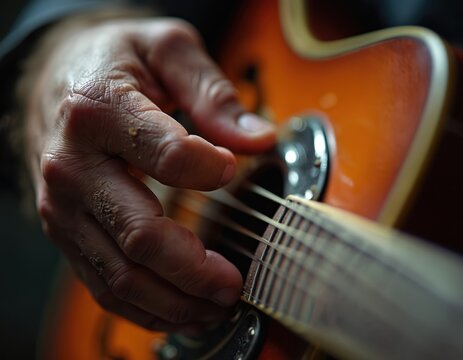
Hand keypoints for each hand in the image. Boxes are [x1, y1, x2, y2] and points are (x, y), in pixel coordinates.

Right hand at [23, 15, 274, 332]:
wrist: (56, 82)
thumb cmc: (114, 64)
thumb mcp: (165, 50)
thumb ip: (212, 93)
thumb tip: (257, 139)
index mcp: (100, 111)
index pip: (167, 156)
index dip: (209, 172)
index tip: (233, 173)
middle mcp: (74, 166)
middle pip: (141, 235)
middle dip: (196, 269)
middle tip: (237, 282)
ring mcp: (66, 207)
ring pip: (121, 274)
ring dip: (175, 300)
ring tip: (217, 305)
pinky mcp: (68, 231)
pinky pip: (103, 283)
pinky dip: (145, 307)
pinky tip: (181, 310)